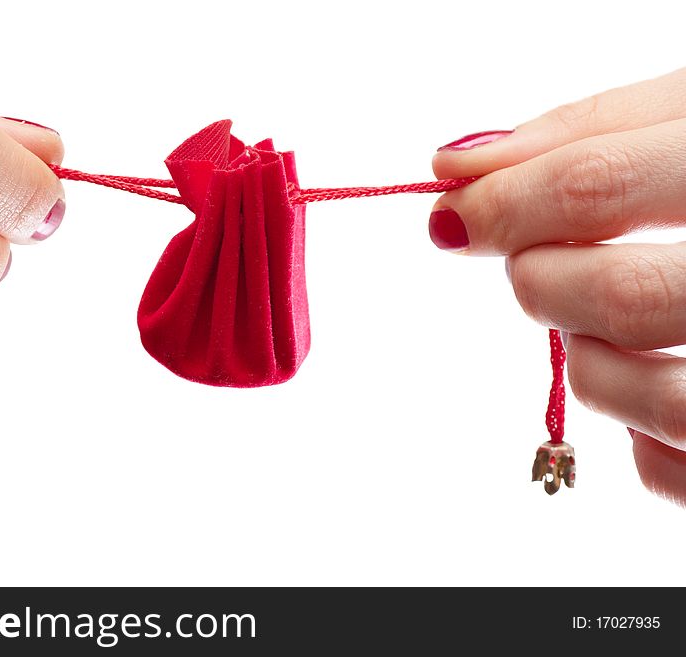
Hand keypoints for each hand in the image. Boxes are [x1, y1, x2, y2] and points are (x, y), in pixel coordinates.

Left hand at [431, 67, 685, 505]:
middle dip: (543, 279)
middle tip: (538, 262)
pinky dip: (637, 432)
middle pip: (622, 296)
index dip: (505, 201)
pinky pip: (672, 469)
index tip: (455, 214)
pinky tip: (659, 375)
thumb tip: (456, 165)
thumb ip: (593, 131)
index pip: (599, 183)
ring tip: (603, 320)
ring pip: (655, 399)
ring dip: (590, 359)